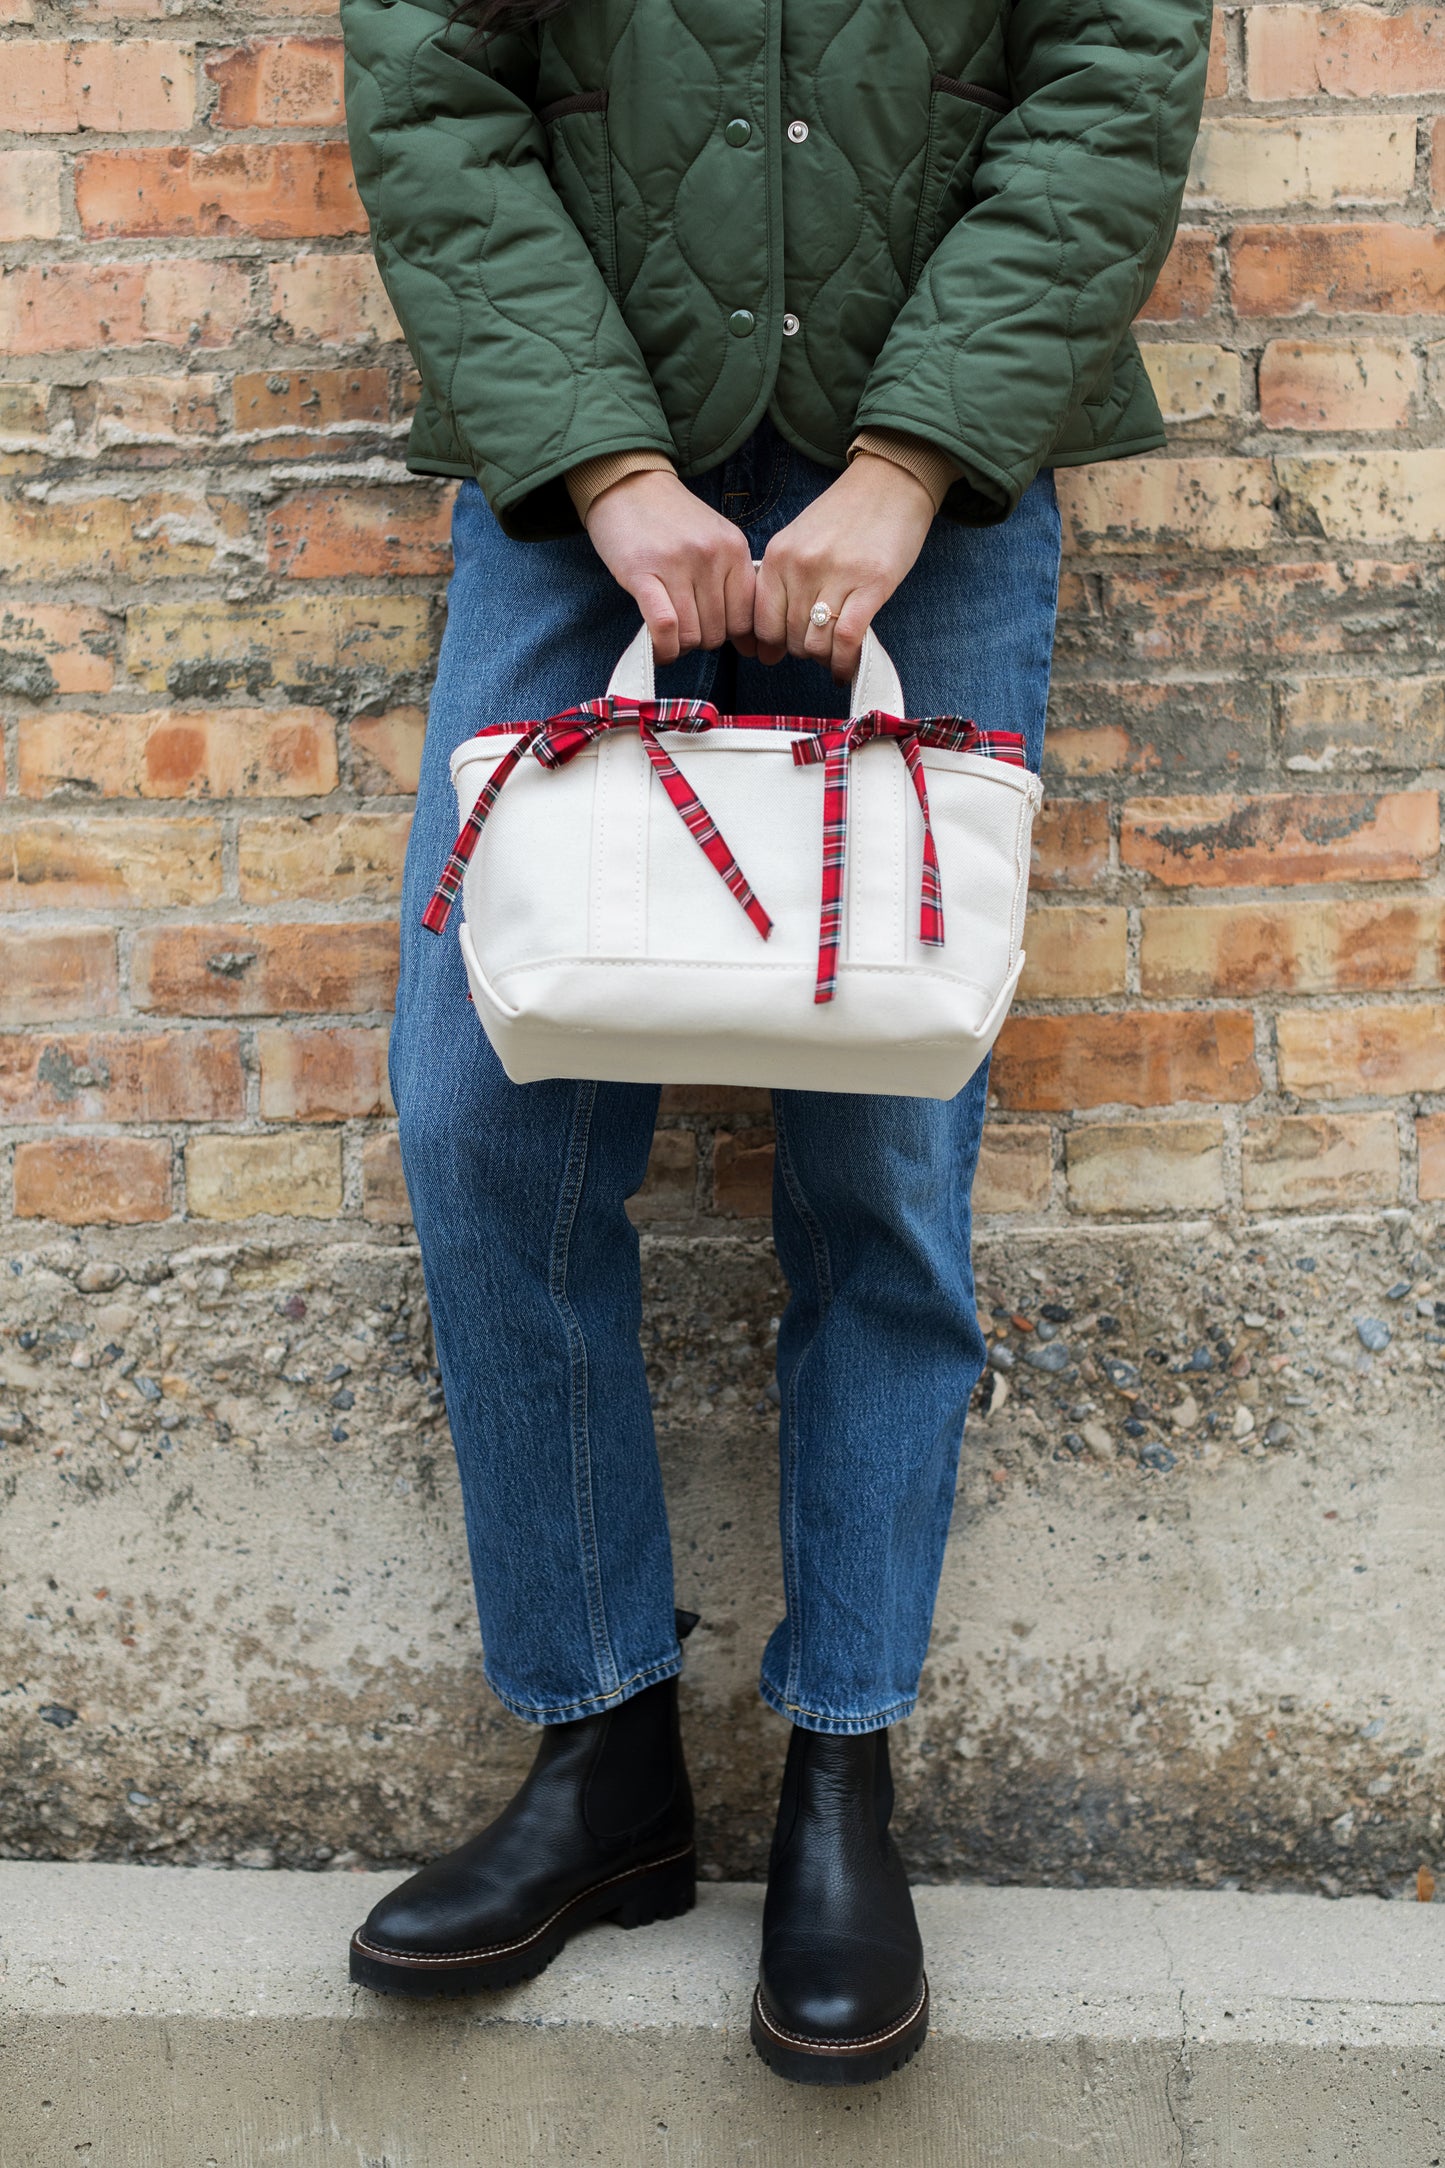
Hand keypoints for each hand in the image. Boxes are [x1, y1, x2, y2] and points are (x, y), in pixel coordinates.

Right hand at [584, 469, 754, 664]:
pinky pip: (665, 627)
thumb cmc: (670, 519)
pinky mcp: (644, 572)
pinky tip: (658, 649)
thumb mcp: (713, 540)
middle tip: (684, 627)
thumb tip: (749, 645)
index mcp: (734, 548)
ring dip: (679, 646)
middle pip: (718, 631)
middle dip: (701, 640)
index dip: (730, 636)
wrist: (627, 483)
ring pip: (692, 635)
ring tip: (668, 633)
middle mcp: (711, 555)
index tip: (712, 631)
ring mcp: (678, 563)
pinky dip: (663, 648)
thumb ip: (731, 583)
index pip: (746, 617)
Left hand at [751, 455, 933, 682]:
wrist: (891, 481)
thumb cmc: (846, 515)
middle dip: (803, 652)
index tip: (781, 653)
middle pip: (790, 637)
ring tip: (835, 654)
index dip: (771, 646)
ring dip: (825, 659)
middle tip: (819, 647)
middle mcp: (800, 566)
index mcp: (778, 555)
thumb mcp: (799, 541)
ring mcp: (835, 575)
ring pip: (816, 644)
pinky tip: (847, 668)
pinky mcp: (871, 584)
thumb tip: (767, 645)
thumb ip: (782, 583)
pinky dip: (845, 662)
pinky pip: (846, 640)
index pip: (761, 622)